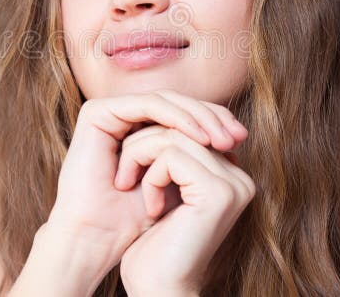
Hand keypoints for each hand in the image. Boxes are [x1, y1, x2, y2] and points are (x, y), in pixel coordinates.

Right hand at [46, 90, 247, 276]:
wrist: (96, 238)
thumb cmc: (133, 220)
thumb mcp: (178, 184)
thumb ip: (197, 160)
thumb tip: (236, 142)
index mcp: (137, 129)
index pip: (182, 113)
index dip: (214, 122)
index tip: (242, 140)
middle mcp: (122, 117)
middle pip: (177, 103)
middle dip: (211, 117)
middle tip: (238, 136)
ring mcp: (109, 112)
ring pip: (167, 100)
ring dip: (199, 118)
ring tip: (221, 140)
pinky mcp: (97, 112)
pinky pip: (149, 105)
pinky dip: (178, 118)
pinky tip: (199, 137)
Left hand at [115, 123, 255, 295]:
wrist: (157, 290)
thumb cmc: (154, 247)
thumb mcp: (165, 190)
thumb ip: (173, 157)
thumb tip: (160, 116)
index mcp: (230, 176)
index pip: (190, 126)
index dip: (153, 136)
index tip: (132, 165)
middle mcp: (239, 177)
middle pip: (182, 126)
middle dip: (143, 143)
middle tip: (125, 176)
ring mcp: (233, 184)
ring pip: (173, 135)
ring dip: (140, 157)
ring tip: (131, 187)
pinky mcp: (217, 192)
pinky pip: (171, 154)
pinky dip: (149, 175)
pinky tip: (149, 207)